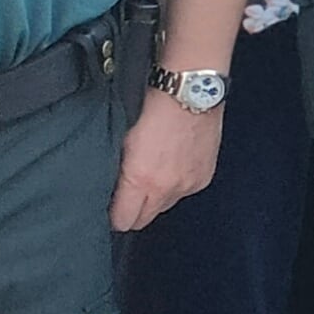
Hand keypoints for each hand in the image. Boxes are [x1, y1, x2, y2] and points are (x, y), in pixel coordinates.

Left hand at [111, 91, 222, 230]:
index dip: (113, 216)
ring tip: (150, 174)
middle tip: (125, 195)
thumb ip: (117, 171)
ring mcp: (189, 184)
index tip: (109, 208)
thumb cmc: (152, 108)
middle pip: (144, 219)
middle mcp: (167, 188)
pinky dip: (175, 185)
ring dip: (154, 198)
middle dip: (132, 211)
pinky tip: (171, 165)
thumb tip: (111, 189)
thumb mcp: (122, 140)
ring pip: (164, 206)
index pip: (124, 220)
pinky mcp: (204, 177)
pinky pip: (183, 193)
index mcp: (141, 179)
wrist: (191, 92)